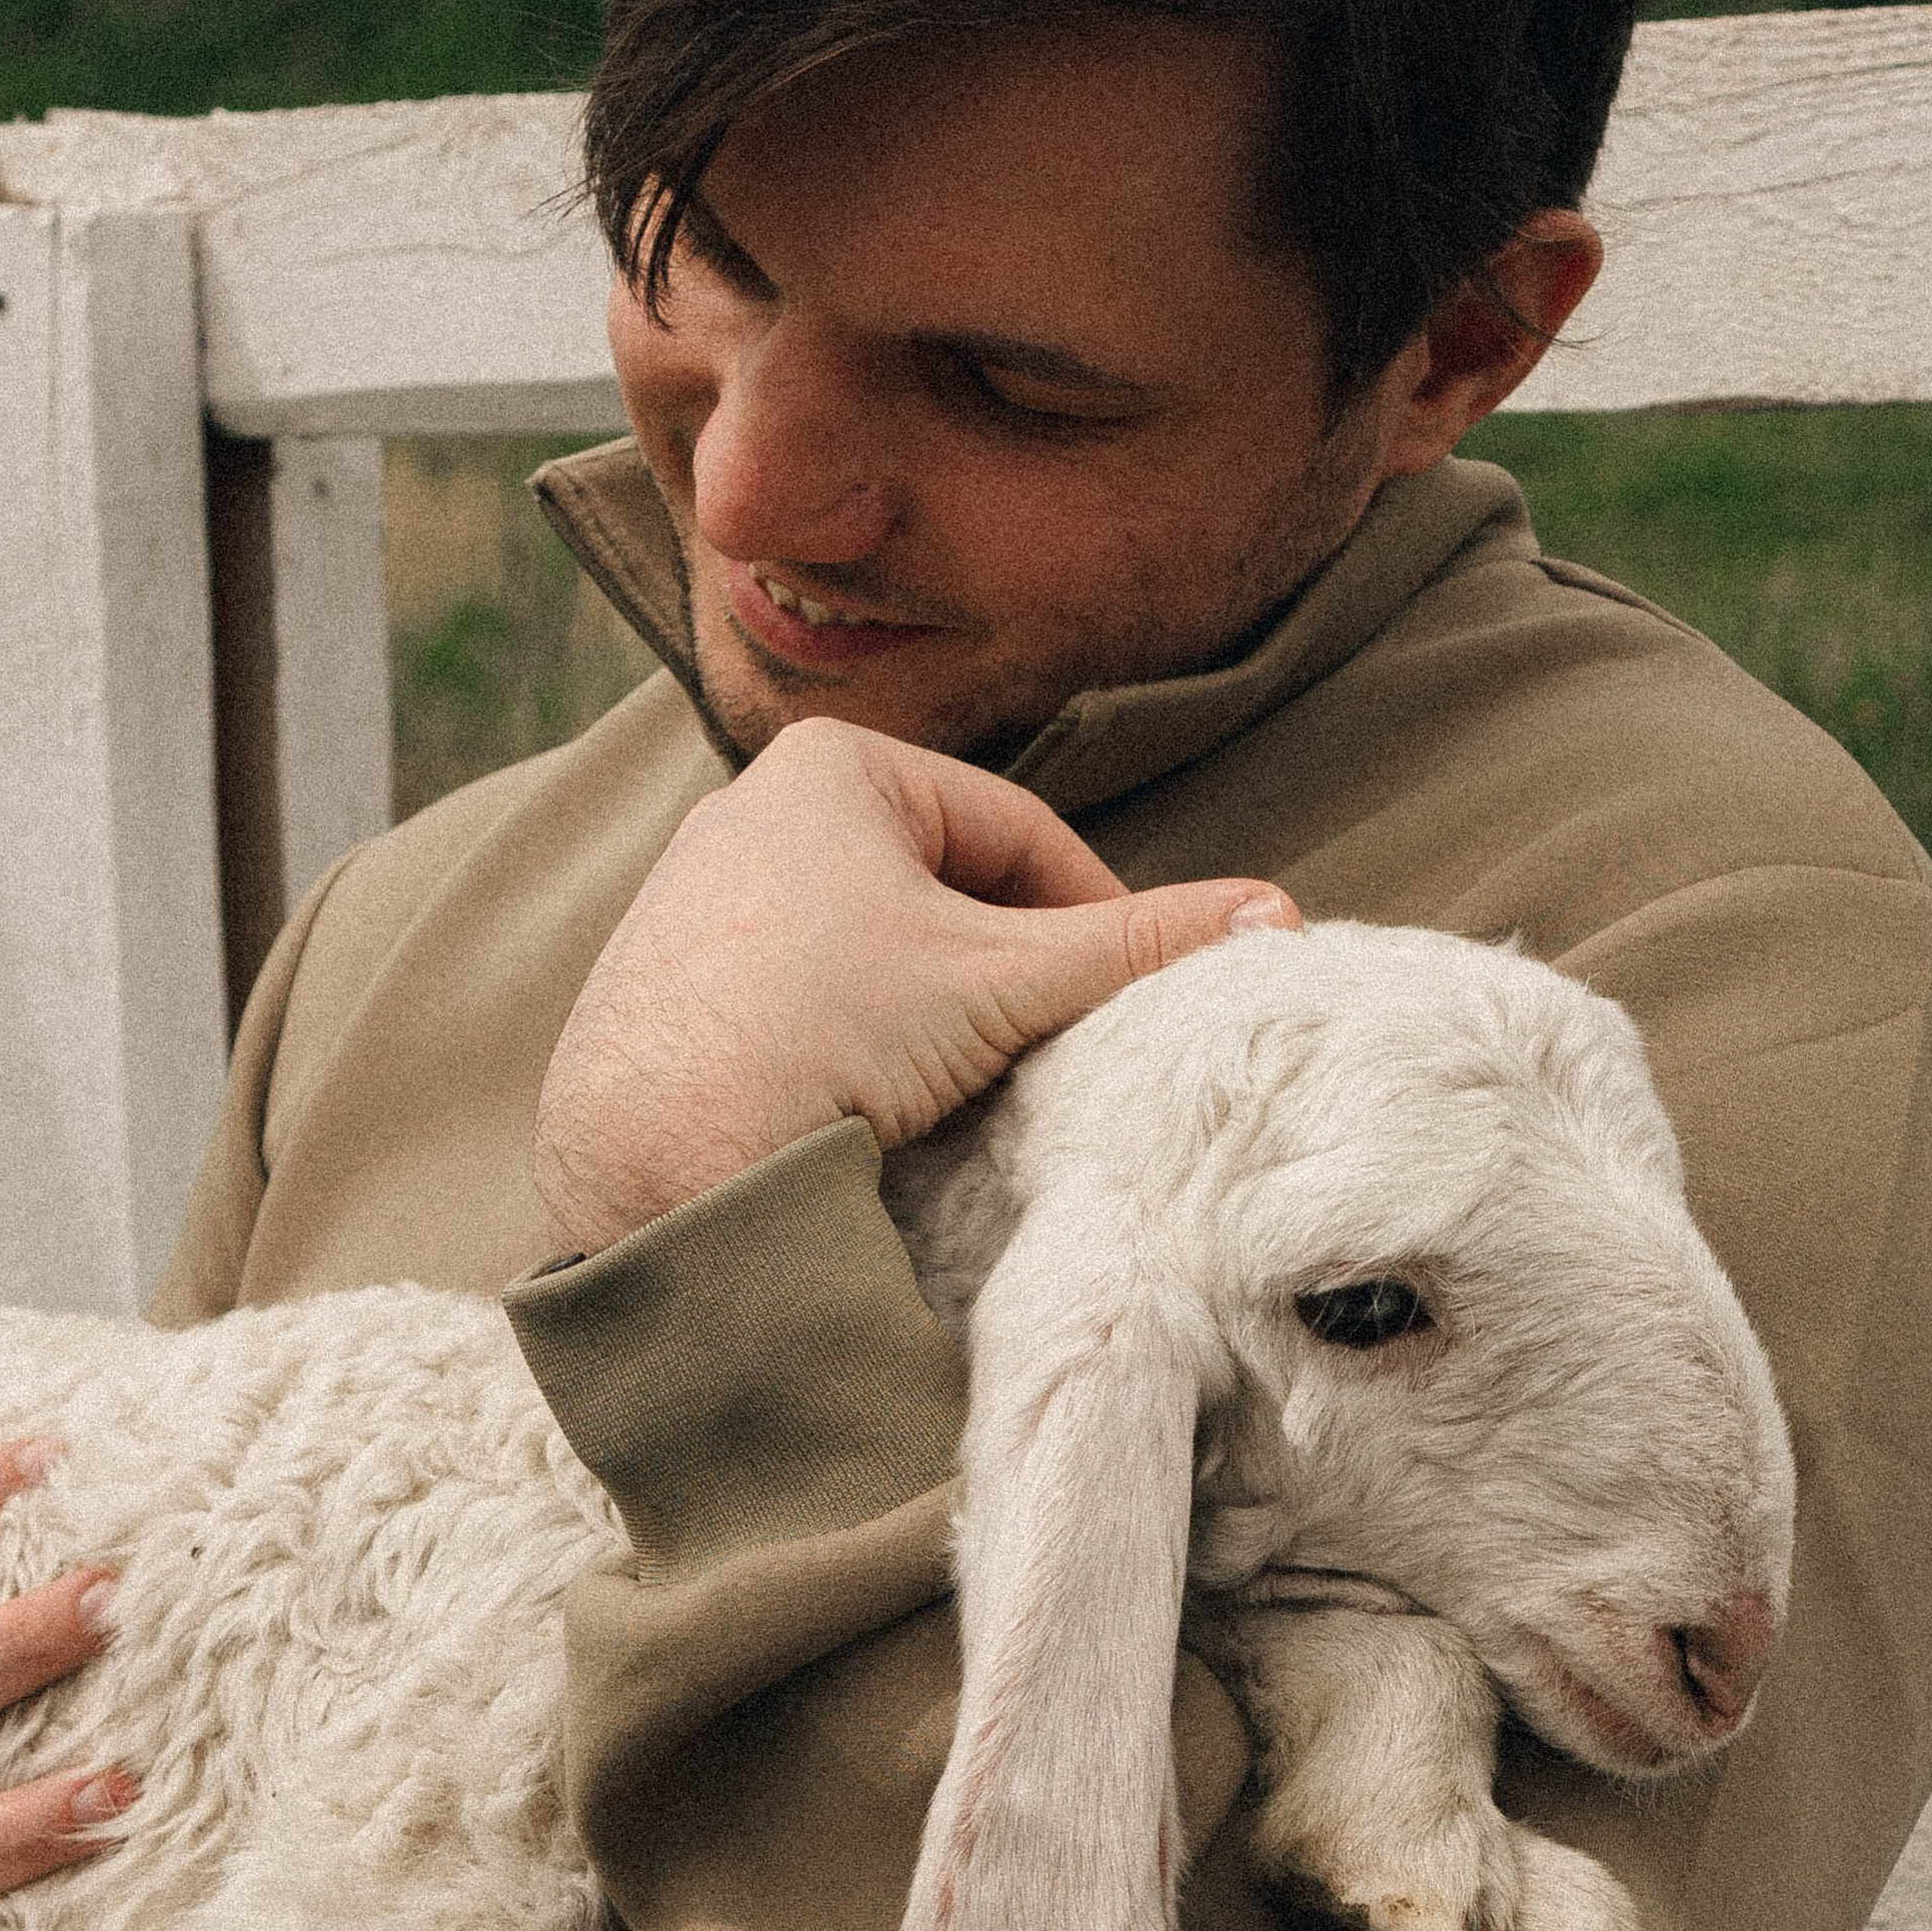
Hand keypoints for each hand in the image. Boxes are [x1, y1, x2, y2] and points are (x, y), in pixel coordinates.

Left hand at [536, 717, 1298, 1252]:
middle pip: (951, 892)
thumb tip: (1278, 916)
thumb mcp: (1004, 983)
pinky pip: (811, 999)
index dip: (1098, 918)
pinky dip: (863, 1047)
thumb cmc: (815, 1038)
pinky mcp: (671, 987)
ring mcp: (703, 900)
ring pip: (883, 952)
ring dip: (943, 1016)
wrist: (653, 1168)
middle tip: (1060, 1054)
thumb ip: (1140, 948)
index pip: (1021, 832)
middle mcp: (752, 808)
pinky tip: (878, 1114)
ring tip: (971, 1094)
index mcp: (833, 762)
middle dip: (1014, 972)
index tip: (1138, 1001)